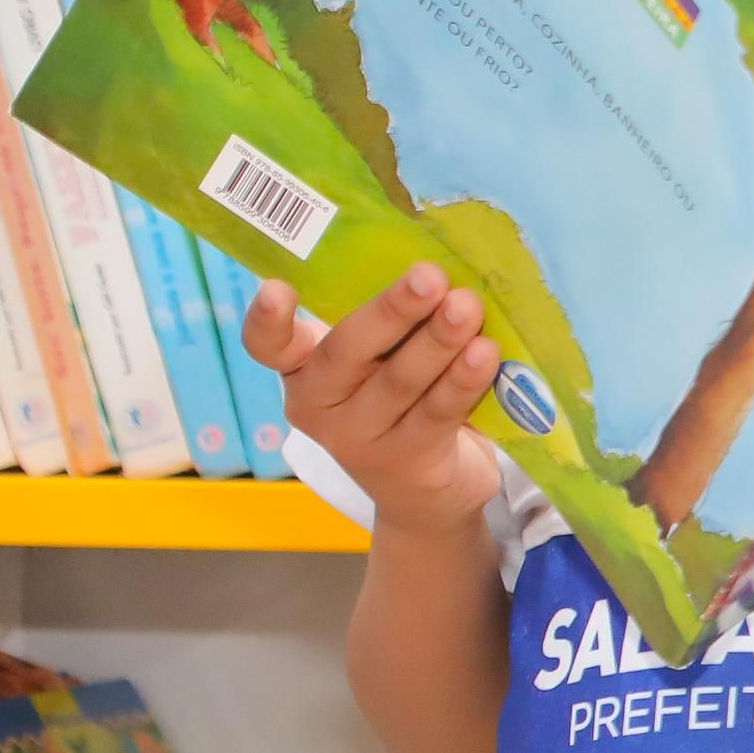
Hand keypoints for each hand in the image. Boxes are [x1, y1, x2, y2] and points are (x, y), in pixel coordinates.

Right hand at [241, 265, 503, 526]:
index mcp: (304, 367)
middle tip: (429, 276)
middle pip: (348, 352)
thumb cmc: (405, 399)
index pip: (269, 345)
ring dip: (437, 341)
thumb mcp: (385, 358)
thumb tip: (443, 260)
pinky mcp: (405, 462)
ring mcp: (358, 439)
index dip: (267, 320)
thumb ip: (396, 320)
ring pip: (399, 381)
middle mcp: (319, 404)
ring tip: (467, 307)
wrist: (428, 492)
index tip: (276, 288)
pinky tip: (486, 355)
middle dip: (392, 311)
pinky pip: (436, 414)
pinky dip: (462, 381)